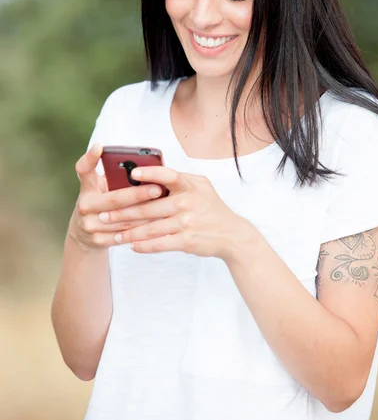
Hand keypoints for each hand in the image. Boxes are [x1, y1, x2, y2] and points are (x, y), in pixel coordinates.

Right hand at [70, 143, 161, 251]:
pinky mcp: (97, 240)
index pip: (84, 169)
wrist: (84, 233)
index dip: (90, 157)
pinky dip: (142, 229)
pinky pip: (124, 235)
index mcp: (86, 187)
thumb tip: (142, 164)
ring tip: (164, 206)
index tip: (100, 146)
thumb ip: (114, 175)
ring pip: (123, 219)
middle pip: (114, 199)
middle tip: (158, 189)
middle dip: (138, 194)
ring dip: (146, 213)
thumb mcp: (101, 185)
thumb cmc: (101, 200)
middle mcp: (84, 205)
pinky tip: (157, 222)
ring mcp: (89, 225)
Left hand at [96, 164, 255, 261]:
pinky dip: (144, 246)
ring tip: (114, 234)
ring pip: (151, 228)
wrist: (232, 234)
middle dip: (123, 212)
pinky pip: (160, 243)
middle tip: (103, 215)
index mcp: (190, 185)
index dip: (149, 174)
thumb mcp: (201, 186)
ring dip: (129, 232)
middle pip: (150, 207)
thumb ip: (179, 179)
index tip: (131, 174)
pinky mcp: (187, 241)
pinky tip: (132, 246)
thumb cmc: (211, 207)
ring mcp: (187, 222)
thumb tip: (151, 173)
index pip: (168, 175)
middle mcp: (188, 202)